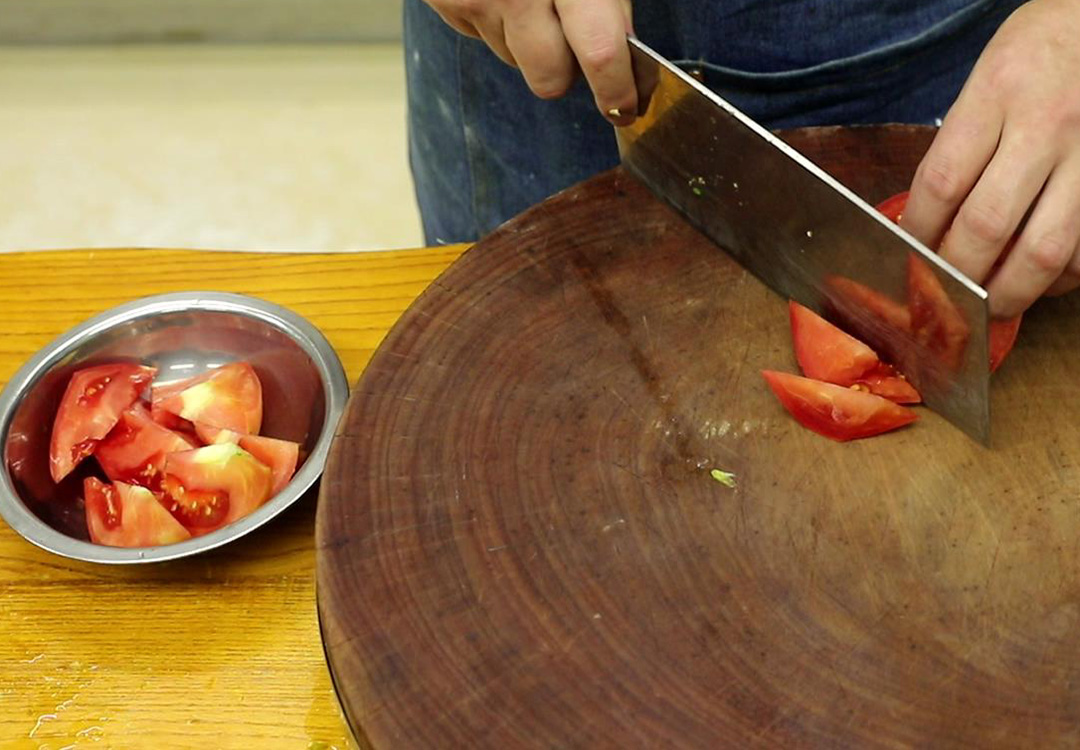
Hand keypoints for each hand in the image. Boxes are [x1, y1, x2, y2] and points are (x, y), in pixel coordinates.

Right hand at [424, 0, 637, 123]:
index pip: (599, 54)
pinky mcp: (445, 0)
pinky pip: (479, 34)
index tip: (623, 104)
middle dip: (566, 68)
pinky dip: (495, 17)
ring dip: (528, 39)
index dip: (615, 90)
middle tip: (574, 35)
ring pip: (513, 59)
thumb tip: (621, 50)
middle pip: (549, 78)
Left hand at [900, 0, 1079, 317]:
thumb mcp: (987, 78)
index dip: (918, 232)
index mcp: (998, 93)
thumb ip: (960, 142)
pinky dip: (1061, 277)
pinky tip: (1040, 280)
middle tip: (943, 294)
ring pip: (1044, 250)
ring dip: (1009, 291)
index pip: (941, 182)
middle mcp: (1046, 125)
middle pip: (986, 226)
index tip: (906, 255)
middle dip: (955, 274)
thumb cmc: (1039, 53)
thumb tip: (926, 221)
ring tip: (989, 305)